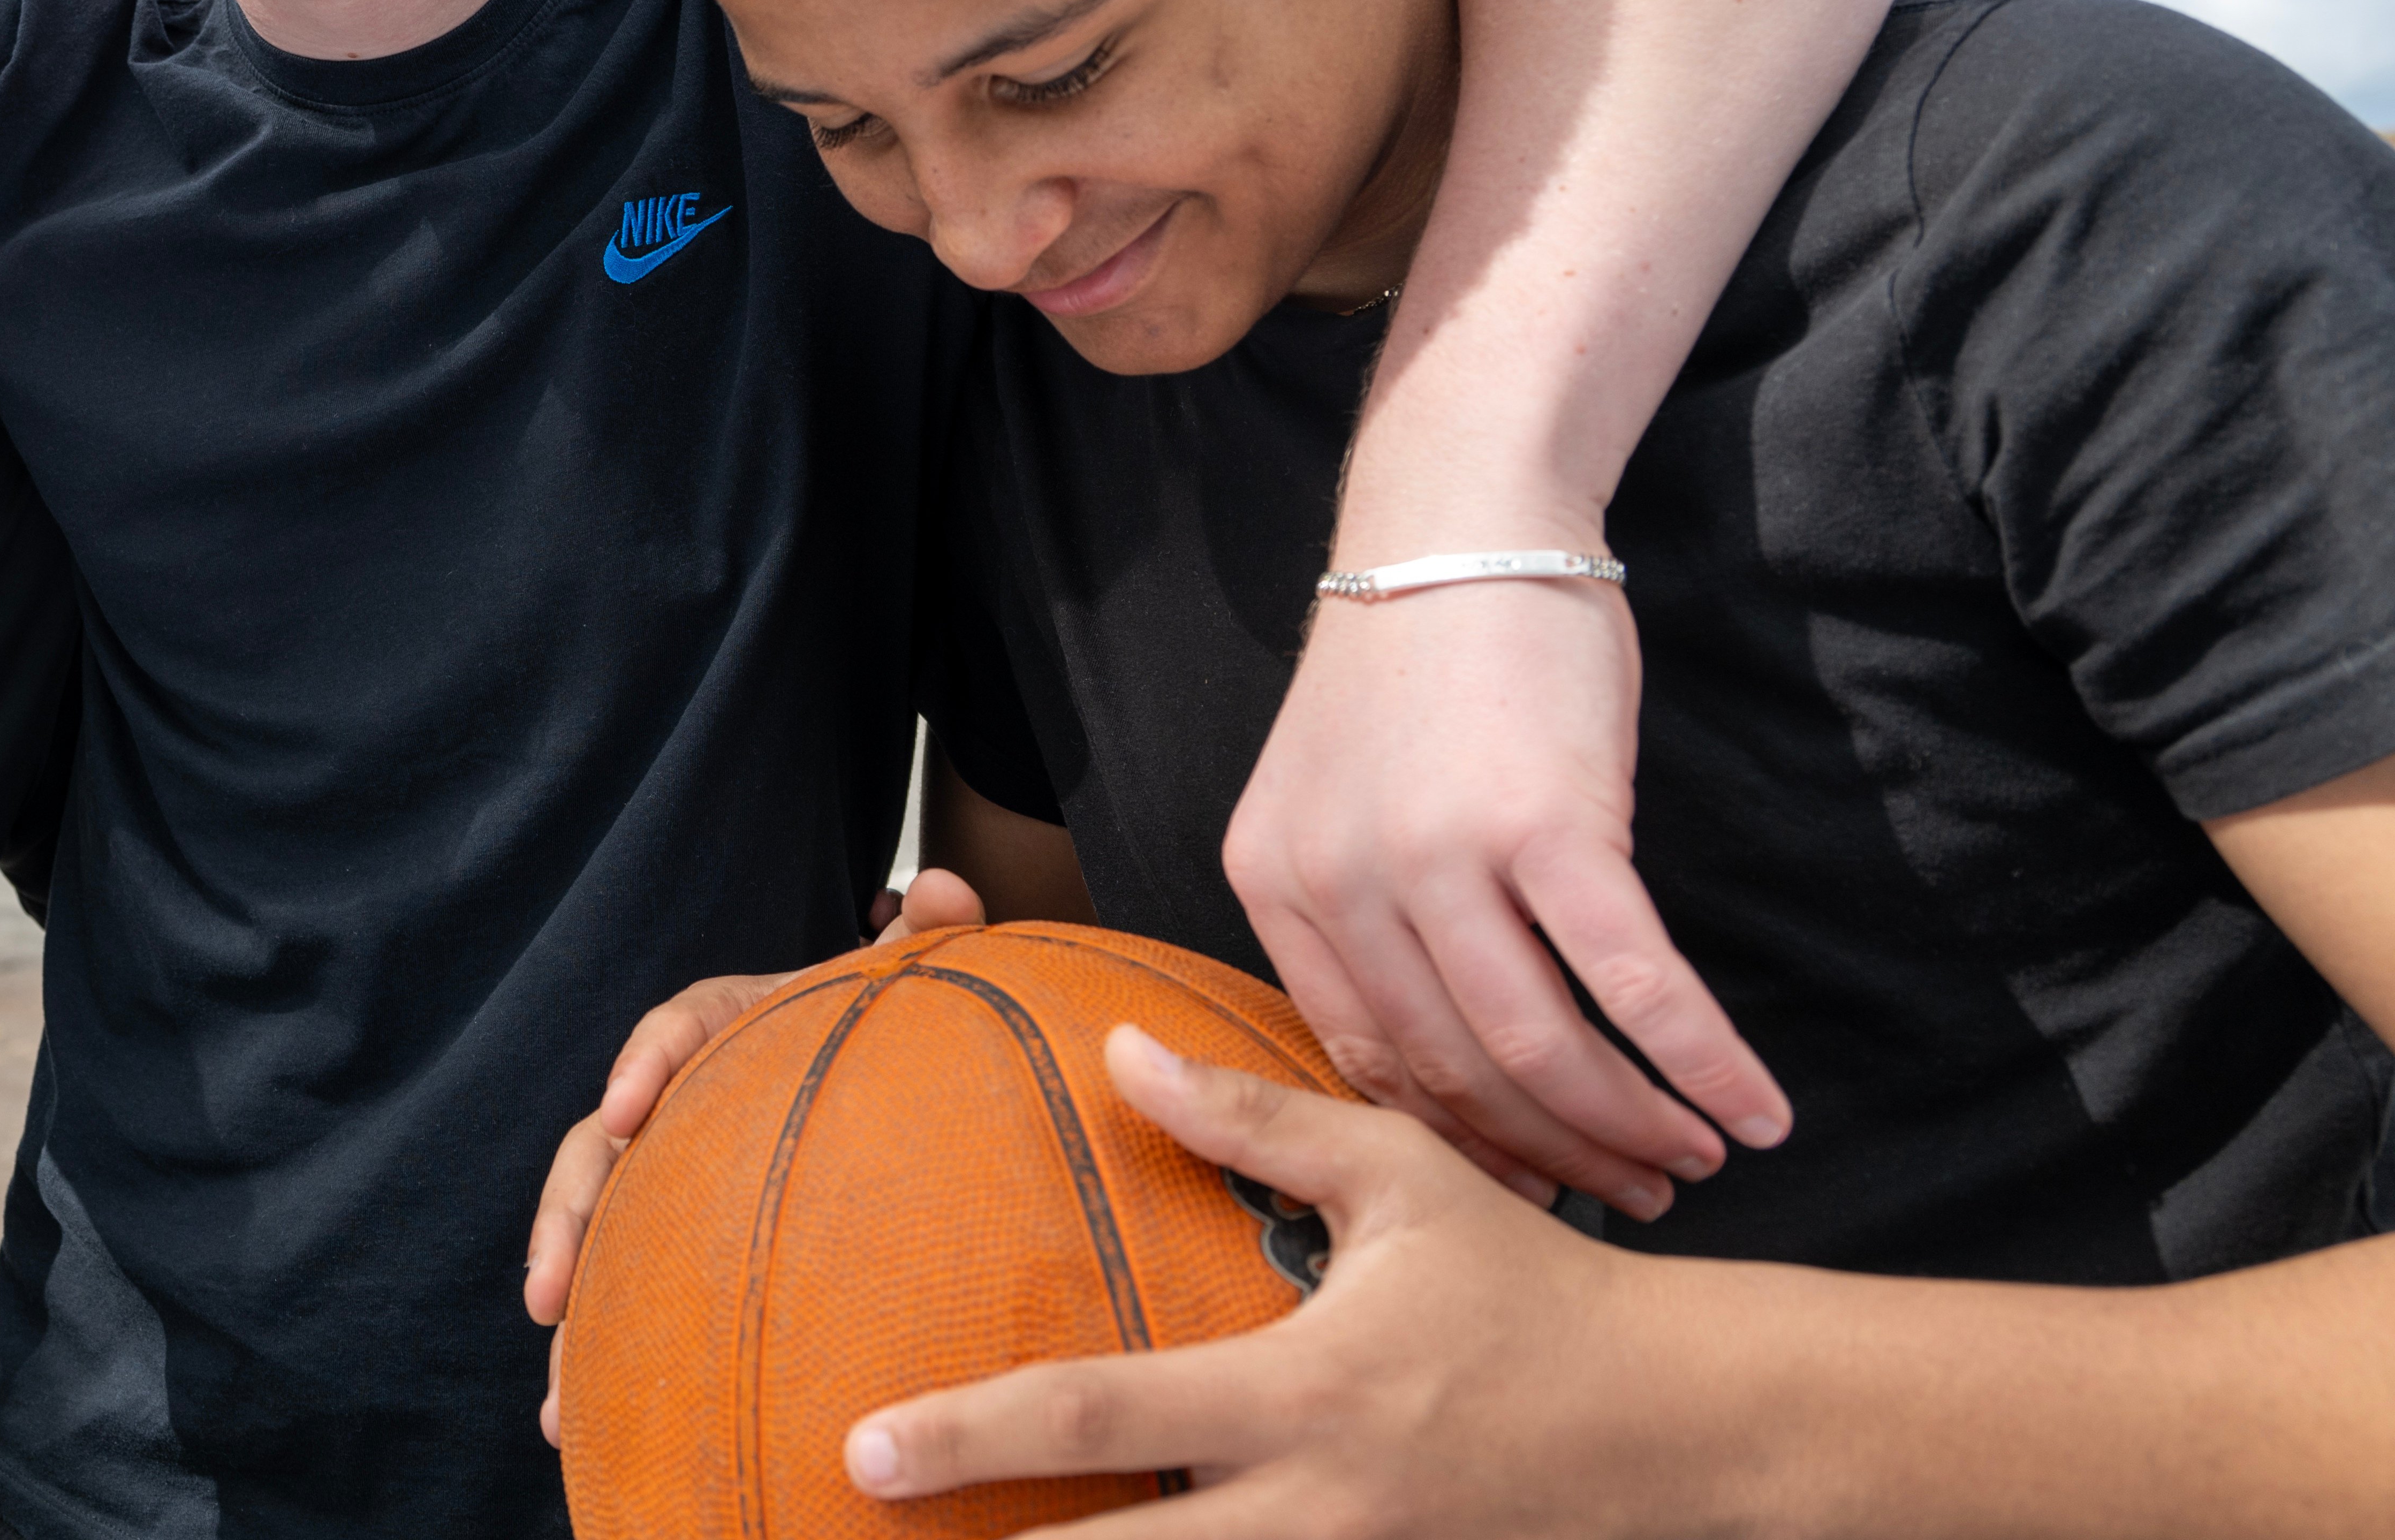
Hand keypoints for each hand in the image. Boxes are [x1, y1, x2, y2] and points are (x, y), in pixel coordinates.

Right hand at [528, 870, 988, 1437]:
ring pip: (599, 1230)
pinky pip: (626, 1282)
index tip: (626, 1110)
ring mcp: (669, 1170)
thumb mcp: (905, 982)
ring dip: (570, 1305)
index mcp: (730, 1024)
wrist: (871, 1071)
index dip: (646, 1063)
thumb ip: (928, 938)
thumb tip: (947, 885)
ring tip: (553, 1396)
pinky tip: (573, 1423)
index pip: (679, 1026)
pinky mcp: (675, 1230)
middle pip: (603, 1149)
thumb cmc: (879, 1024)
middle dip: (568, 1220)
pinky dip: (597, 1348)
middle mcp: (681, 1097)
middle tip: (548, 1293)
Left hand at [840, 1026, 1732, 1532]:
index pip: (1103, 1417)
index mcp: (1306, 1392)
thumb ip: (1252, 1119)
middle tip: (858, 1539)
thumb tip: (1118, 1048)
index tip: (864, 1444)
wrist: (1681, 1426)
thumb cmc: (1530, 1285)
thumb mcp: (1401, 1176)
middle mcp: (1319, 1506)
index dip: (975, 1435)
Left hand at [1223, 580, 1786, 1219]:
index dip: (1456, 1140)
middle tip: (1626, 1193)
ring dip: (1628, 1125)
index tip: (1523, 1185)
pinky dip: (1700, 1059)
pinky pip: (1630, 980)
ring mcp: (1437, 853)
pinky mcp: (1544, 823)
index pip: (1363, 1059)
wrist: (1460, 526)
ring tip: (1692, 1160)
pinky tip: (1752, 1109)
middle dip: (1551, 1153)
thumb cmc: (1417, 668)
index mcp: (1275, 880)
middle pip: (1453, 1071)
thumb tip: (1443, 1063)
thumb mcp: (1338, 797)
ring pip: (1538, 1046)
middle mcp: (1341, 879)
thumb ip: (1362, 916)